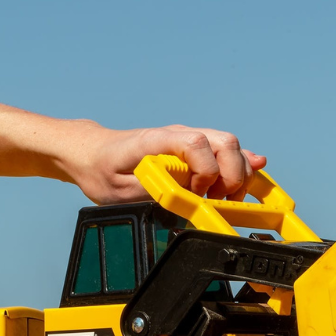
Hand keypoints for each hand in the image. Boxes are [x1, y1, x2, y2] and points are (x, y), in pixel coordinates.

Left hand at [63, 122, 267, 204]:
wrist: (92, 153)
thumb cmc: (103, 171)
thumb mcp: (120, 191)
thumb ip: (155, 191)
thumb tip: (188, 197)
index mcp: (158, 140)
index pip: (198, 144)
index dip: (206, 172)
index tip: (196, 195)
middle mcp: (178, 134)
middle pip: (226, 142)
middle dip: (233, 175)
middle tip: (220, 202)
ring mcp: (187, 138)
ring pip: (230, 146)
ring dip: (238, 174)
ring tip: (227, 199)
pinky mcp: (191, 148)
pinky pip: (223, 152)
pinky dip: (237, 168)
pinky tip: (243, 182)